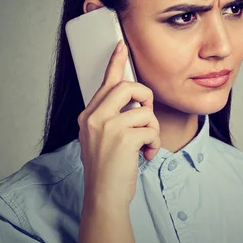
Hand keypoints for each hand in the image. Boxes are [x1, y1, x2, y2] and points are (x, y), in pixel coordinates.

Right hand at [77, 40, 160, 208]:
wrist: (103, 197)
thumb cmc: (107, 169)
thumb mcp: (101, 139)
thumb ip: (112, 118)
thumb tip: (135, 102)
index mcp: (88, 115)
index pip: (105, 82)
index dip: (115, 62)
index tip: (122, 45)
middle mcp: (94, 117)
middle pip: (128, 87)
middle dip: (145, 98)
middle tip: (147, 117)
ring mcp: (107, 127)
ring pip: (144, 110)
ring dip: (152, 129)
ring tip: (145, 145)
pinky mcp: (123, 138)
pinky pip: (151, 129)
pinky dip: (154, 144)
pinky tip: (146, 156)